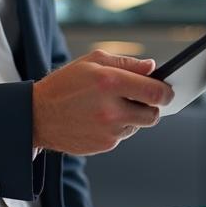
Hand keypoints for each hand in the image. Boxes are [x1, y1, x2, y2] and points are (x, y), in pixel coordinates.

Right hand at [32, 50, 173, 154]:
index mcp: (110, 82)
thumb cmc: (65, 84)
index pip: (154, 92)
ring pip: (139, 125)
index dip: (166, 92)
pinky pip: (123, 135)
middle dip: (152, 106)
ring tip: (111, 105)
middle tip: (143, 99)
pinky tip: (100, 118)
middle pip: (153, 114)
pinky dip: (118, 127)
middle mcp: (111, 109)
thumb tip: (152, 67)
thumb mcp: (92, 61)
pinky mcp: (104, 145)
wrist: (37, 116)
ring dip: (133, 116)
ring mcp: (108, 130)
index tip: (168, 91)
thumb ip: (126, 63)